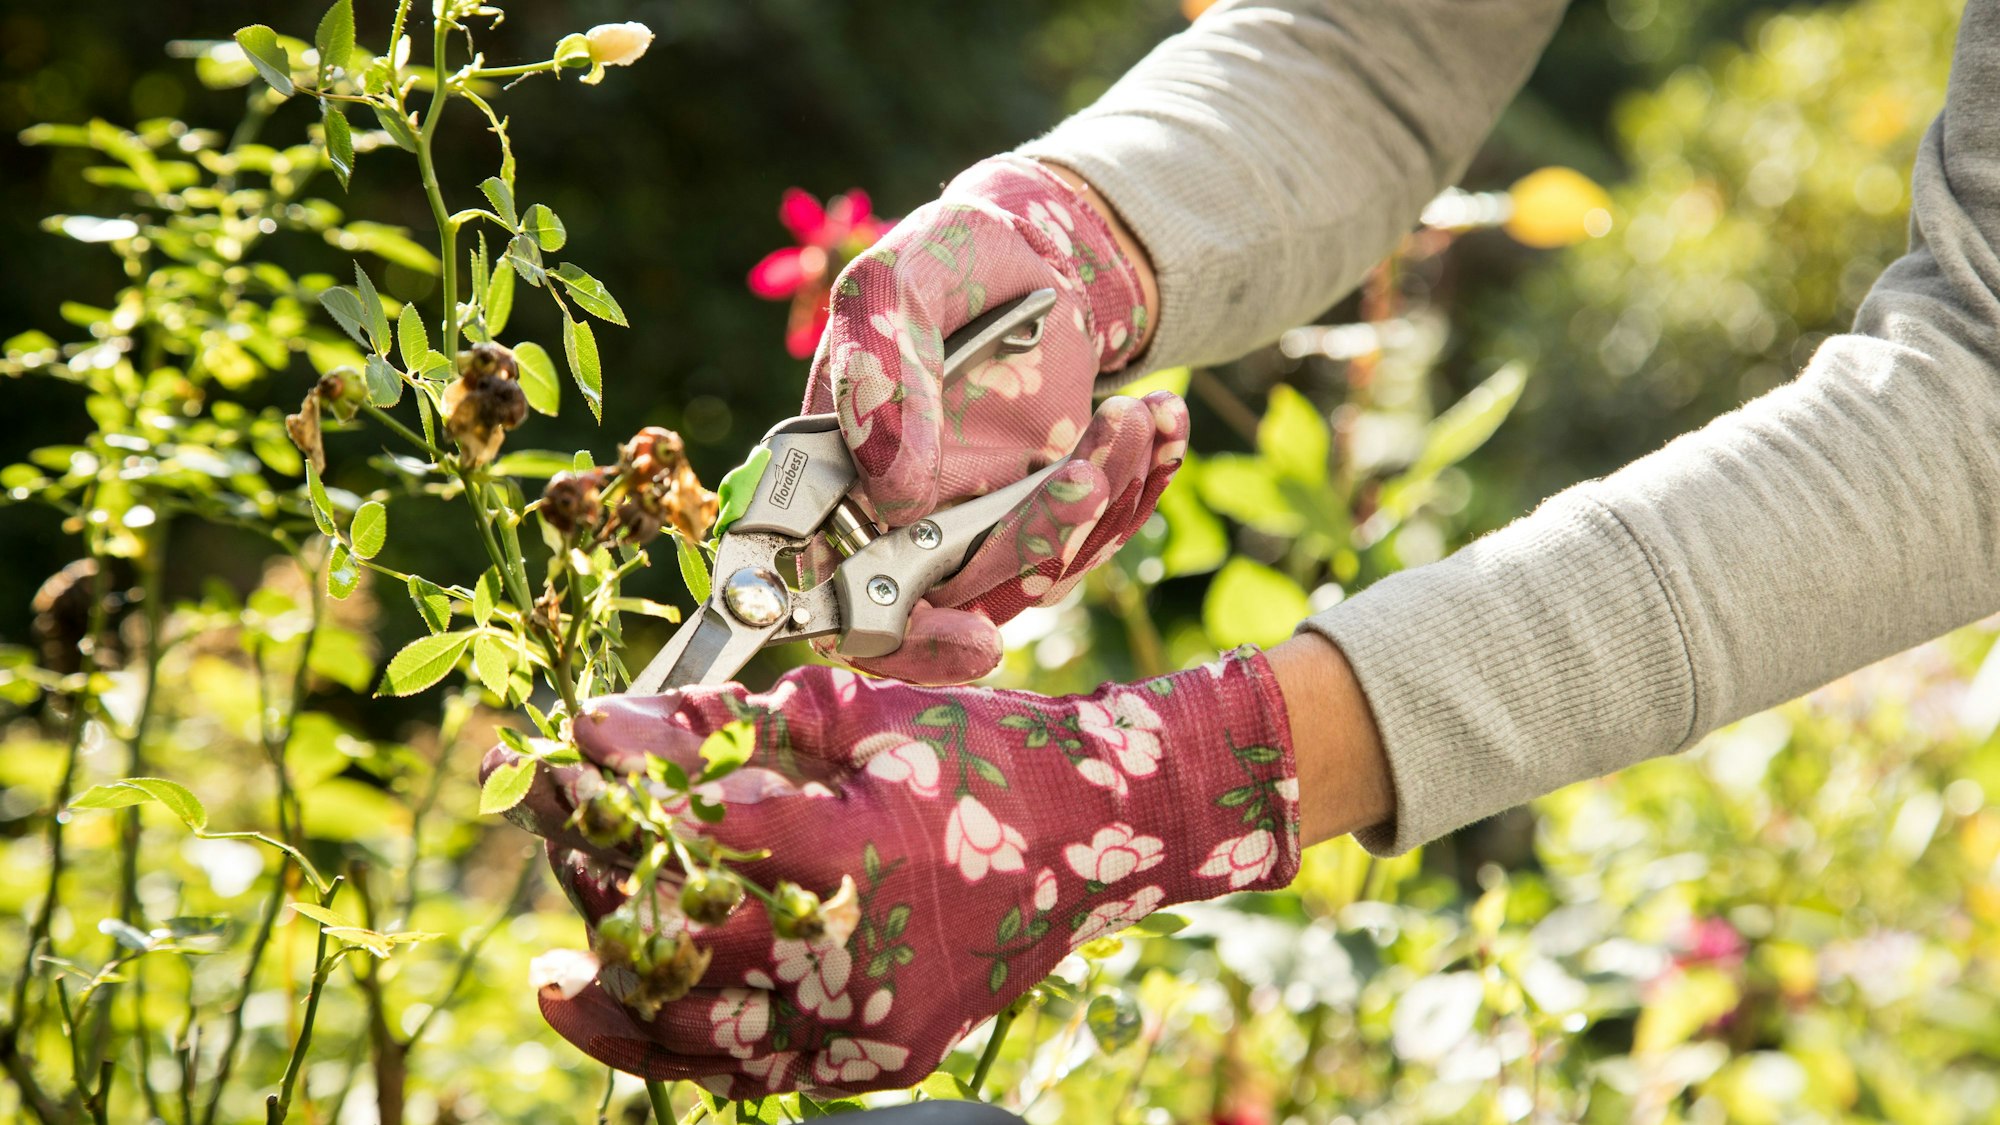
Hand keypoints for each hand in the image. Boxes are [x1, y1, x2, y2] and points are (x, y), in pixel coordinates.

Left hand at [490, 650, 1298, 1095]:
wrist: (1103, 832)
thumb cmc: (986, 757)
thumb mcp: (860, 716)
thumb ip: (726, 726)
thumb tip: (600, 726)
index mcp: (854, 849)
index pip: (687, 839)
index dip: (608, 802)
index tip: (558, 769)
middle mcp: (859, 953)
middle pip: (677, 942)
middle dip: (601, 884)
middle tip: (557, 835)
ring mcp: (871, 1019)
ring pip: (700, 1033)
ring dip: (620, 985)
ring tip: (562, 957)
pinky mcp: (882, 1055)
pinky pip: (754, 1071)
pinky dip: (682, 1043)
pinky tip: (626, 1007)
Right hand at [803, 155, 1177, 684]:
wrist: (1030, 251)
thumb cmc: (944, 260)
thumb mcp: (899, 283)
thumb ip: (880, 370)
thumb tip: (893, 493)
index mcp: (834, 479)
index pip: (839, 602)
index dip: (899, 639)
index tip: (975, 639)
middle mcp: (899, 522)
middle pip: (961, 598)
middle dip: (1036, 546)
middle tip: (1087, 476)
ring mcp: (974, 527)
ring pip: (1041, 573)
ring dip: (1102, 503)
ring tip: (1132, 413)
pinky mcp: (1042, 519)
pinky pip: (1093, 539)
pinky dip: (1138, 487)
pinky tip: (1159, 422)